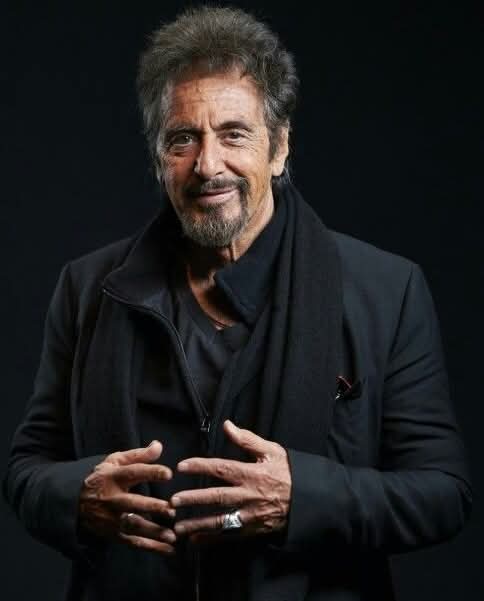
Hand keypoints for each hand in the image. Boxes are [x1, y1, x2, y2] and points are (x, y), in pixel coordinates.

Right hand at [79, 440, 175, 553]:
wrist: (74, 501)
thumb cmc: (103, 477)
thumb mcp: (115, 461)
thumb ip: (138, 455)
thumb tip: (159, 446)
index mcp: (113, 477)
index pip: (133, 472)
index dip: (150, 472)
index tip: (168, 474)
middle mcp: (111, 499)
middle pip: (131, 503)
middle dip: (151, 507)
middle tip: (171, 509)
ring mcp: (111, 518)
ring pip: (132, 526)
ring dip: (153, 532)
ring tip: (172, 536)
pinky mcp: (113, 533)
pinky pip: (133, 542)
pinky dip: (151, 547)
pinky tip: (168, 550)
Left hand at [170, 421, 291, 542]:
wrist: (308, 500)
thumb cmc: (289, 472)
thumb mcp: (271, 451)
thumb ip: (247, 439)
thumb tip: (227, 425)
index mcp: (251, 473)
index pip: (221, 468)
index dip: (200, 466)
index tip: (182, 466)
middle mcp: (248, 495)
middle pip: (217, 497)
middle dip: (194, 499)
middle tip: (173, 501)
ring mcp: (250, 515)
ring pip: (220, 520)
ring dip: (198, 524)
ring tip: (177, 527)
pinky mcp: (253, 529)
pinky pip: (230, 536)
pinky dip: (212, 540)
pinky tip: (195, 541)